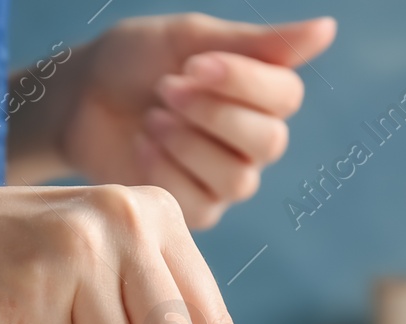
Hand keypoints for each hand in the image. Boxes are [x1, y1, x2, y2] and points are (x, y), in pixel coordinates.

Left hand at [10, 14, 335, 229]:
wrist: (78, 99)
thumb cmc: (134, 61)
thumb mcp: (189, 40)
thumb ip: (256, 43)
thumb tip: (328, 29)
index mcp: (261, 93)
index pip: (286, 97)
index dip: (243, 82)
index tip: (193, 64)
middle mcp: (253, 141)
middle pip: (268, 142)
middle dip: (213, 114)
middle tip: (166, 89)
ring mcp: (226, 180)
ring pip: (237, 179)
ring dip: (188, 145)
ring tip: (150, 117)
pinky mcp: (195, 211)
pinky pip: (202, 205)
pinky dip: (168, 173)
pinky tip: (142, 145)